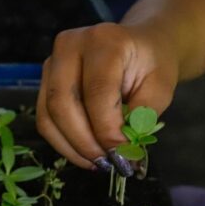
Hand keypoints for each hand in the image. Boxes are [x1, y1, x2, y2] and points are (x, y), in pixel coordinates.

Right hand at [36, 23, 178, 170]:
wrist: (140, 46)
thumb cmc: (152, 65)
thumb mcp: (160, 89)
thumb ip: (140, 118)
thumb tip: (122, 154)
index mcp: (104, 41)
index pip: (97, 93)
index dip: (107, 130)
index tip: (124, 156)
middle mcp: (69, 46)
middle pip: (63, 103)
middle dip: (84, 142)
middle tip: (108, 163)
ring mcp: (51, 62)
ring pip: (48, 115)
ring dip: (71, 146)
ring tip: (97, 163)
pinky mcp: (44, 80)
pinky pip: (45, 119)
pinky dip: (62, 142)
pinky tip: (84, 153)